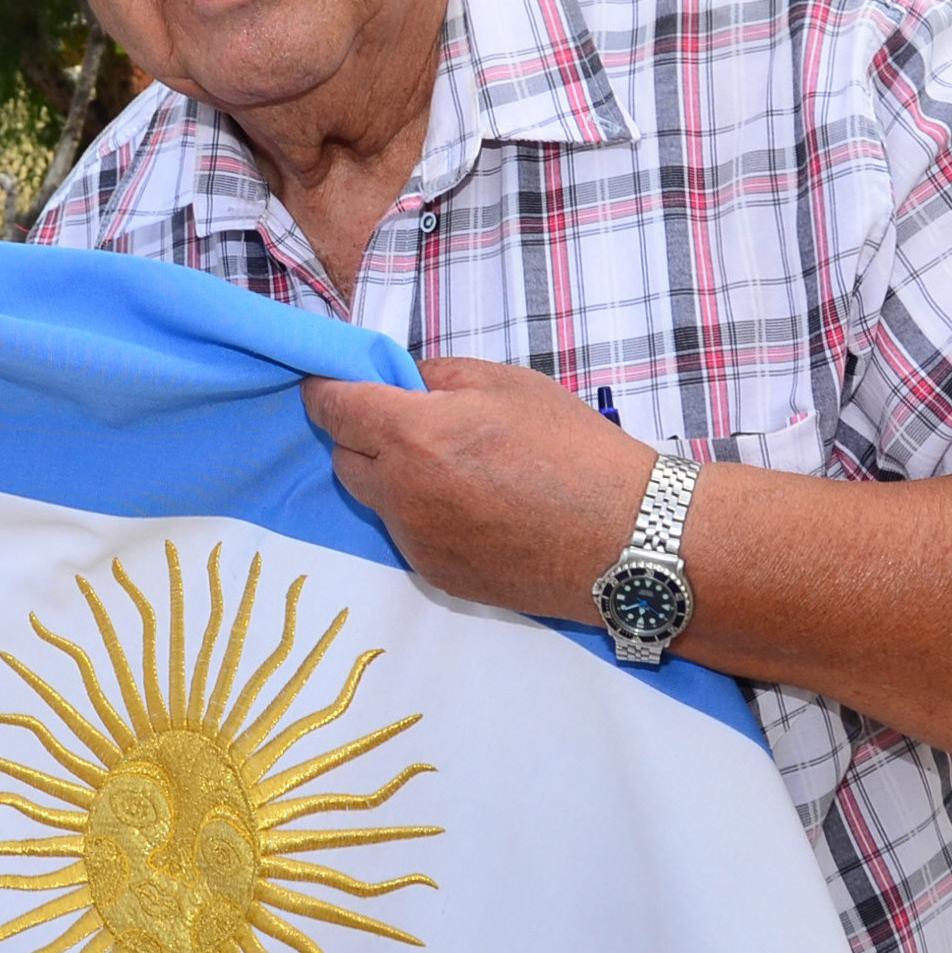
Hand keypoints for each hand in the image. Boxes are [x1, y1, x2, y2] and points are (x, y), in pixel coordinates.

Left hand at [300, 357, 661, 620]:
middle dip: (363, 436)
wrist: (625, 538)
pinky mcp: (437, 575)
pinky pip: (409, 534)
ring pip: (378, 500)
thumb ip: (438, 377)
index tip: (329, 382)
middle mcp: (402, 495)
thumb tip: (401, 384)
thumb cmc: (576, 451)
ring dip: (397, 479)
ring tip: (462, 470)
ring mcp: (417, 542)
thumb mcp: (508, 383)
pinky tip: (479, 509)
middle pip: (344, 459)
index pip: (333, 409)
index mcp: (415, 437)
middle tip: (411, 423)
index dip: (325, 389)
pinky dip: (425, 516)